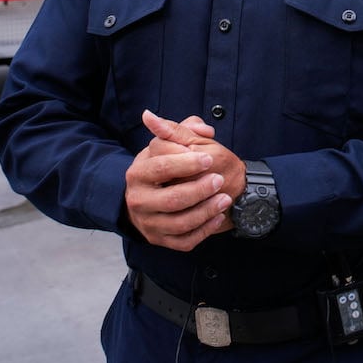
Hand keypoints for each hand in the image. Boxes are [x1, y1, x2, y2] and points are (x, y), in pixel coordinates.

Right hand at [123, 112, 234, 250]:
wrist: (152, 196)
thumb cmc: (165, 165)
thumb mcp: (169, 145)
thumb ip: (179, 130)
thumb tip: (174, 121)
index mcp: (137, 173)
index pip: (162, 167)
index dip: (187, 163)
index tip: (208, 158)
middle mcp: (138, 200)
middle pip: (172, 199)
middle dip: (199, 189)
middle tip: (219, 180)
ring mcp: (148, 222)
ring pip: (180, 223)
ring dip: (206, 211)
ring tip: (224, 199)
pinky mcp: (159, 240)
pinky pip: (184, 241)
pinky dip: (204, 231)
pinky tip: (217, 217)